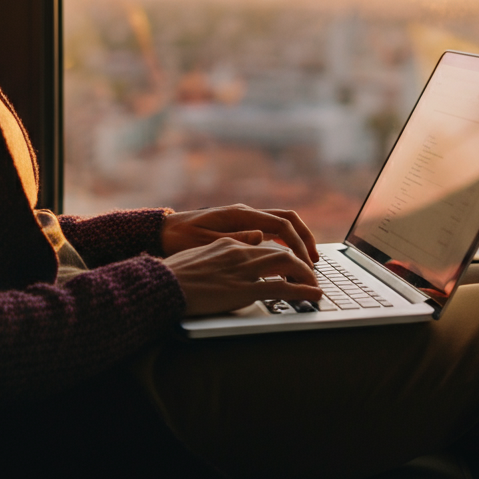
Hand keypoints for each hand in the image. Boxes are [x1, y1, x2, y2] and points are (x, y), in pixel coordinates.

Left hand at [161, 204, 317, 265]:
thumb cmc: (181, 238)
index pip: (282, 226)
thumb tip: (262, 237)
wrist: (163, 232)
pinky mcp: (241, 226)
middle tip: (315, 263)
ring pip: (281, 224)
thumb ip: (234, 240)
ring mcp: (244, 218)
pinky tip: (286, 259)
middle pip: (288, 220)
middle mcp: (246, 213)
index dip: (299, 245)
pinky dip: (284, 242)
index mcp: (240, 215)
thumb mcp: (205, 241)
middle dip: (306, 240)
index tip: (307, 265)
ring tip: (306, 263)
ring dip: (297, 240)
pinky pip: (271, 231)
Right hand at [162, 238, 321, 315]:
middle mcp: (240, 251)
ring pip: (287, 264)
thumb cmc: (176, 273)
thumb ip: (225, 248)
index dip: (282, 253)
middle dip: (300, 261)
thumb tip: (249, 242)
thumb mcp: (200, 254)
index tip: (290, 264)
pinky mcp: (245, 289)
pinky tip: (314, 295)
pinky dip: (303, 290)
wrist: (163, 284)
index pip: (265, 243)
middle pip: (281, 250)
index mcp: (229, 243)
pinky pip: (282, 288)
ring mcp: (243, 269)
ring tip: (315, 285)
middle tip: (309, 274)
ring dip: (305, 274)